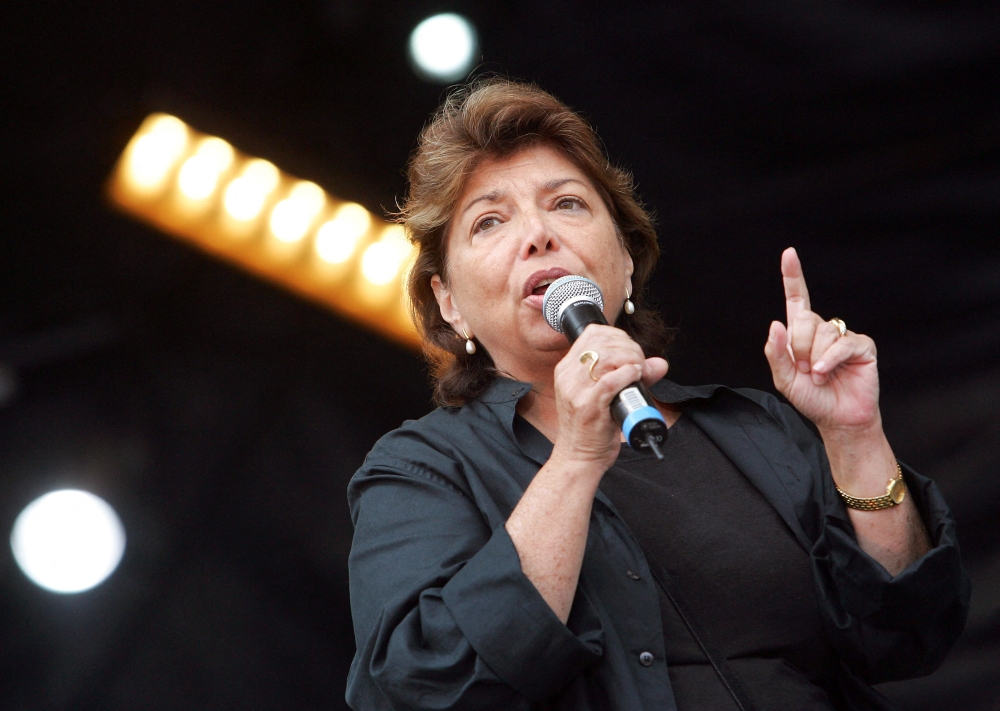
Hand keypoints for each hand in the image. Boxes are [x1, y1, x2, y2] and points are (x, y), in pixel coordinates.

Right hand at [551, 324, 667, 470]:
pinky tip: (636, 376)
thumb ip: (630, 375)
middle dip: (629, 347)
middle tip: (640, 364)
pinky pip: (609, 381)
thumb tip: (659, 364)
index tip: (631, 350)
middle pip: (602, 341)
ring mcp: (576, 391)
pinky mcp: (588, 407)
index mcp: (567, 369)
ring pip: (606, 357)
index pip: (592, 333)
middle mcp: (568, 376)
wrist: (578, 457)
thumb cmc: (590, 427)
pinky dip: (627, 374)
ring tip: (639, 371)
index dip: (618, 335)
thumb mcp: (605, 395)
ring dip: (631, 359)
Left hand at [763, 248, 880, 433]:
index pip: (797, 299)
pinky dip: (830, 360)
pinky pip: (842, 343)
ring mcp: (843, 336)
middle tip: (805, 370)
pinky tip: (827, 373)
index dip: (793, 275)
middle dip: (799, 348)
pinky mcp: (862, 346)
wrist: (837, 419)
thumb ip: (776, 353)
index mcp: (802, 334)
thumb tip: (775, 324)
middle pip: (805, 319)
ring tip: (819, 375)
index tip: (789, 253)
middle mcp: (823, 330)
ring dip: (815, 358)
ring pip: (823, 332)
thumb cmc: (812, 398)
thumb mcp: (784, 379)